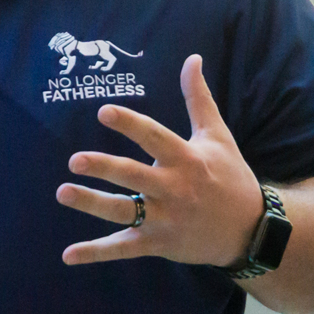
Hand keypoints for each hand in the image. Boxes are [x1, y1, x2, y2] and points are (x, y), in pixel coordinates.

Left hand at [57, 54, 264, 266]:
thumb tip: (192, 58)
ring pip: (123, 212)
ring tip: (62, 192)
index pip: (154, 137)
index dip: (130, 124)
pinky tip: (68, 255)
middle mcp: (174, 188)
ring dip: (92, 203)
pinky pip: (123, 248)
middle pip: (134, 177)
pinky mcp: (159, 243)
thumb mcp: (217, 135)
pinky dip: (96, 252)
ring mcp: (165, 218)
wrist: (250, 230)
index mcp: (187, 159)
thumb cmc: (230, 176)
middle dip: (105, 167)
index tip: (104, 111)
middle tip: (75, 160)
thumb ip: (198, 98)